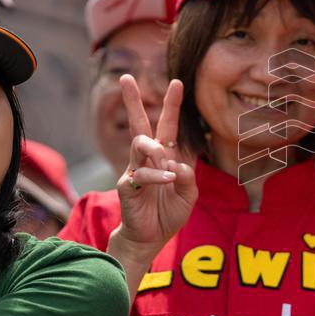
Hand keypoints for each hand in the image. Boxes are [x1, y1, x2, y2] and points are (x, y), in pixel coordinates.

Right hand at [115, 74, 196, 249]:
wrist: (151, 237)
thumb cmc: (168, 212)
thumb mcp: (189, 194)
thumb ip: (188, 177)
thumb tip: (176, 163)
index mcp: (164, 156)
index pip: (168, 126)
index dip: (172, 105)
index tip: (177, 82)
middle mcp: (147, 159)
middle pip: (139, 124)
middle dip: (133, 101)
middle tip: (126, 78)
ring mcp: (135, 170)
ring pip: (140, 144)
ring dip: (156, 148)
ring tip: (167, 160)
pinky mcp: (128, 185)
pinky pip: (143, 173)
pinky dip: (158, 174)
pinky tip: (169, 178)